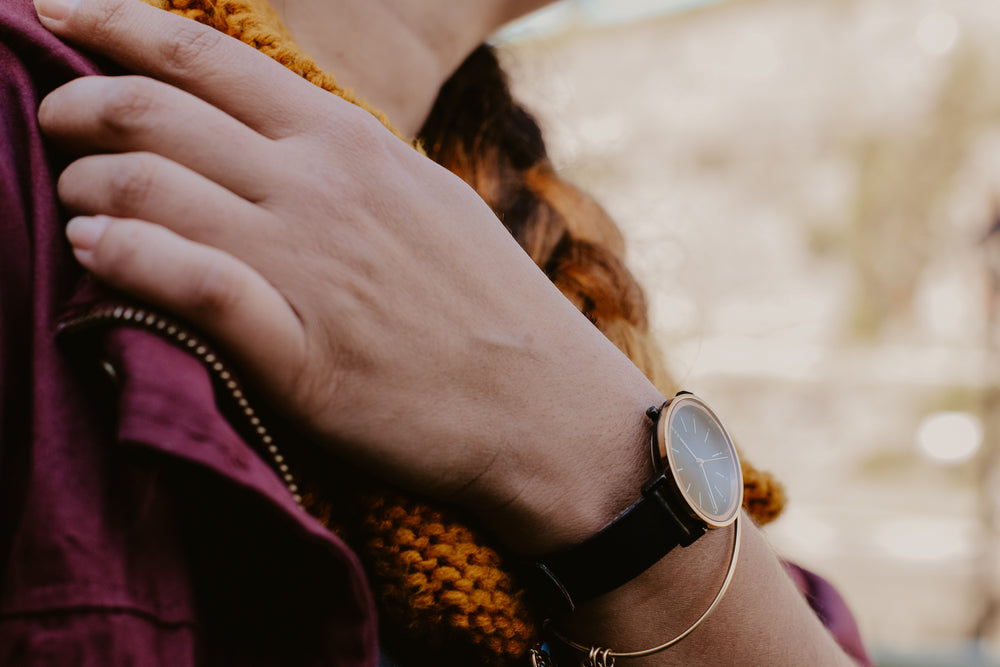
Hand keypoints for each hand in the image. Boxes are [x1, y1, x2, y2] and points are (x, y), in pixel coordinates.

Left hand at [36, 0, 661, 552]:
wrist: (544, 407)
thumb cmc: (489, 303)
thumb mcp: (427, 198)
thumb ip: (348, 163)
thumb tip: (278, 141)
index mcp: (350, 143)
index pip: (202, 56)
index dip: (111, 23)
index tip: (54, 11)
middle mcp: (319, 188)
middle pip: (151, 113)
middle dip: (73, 107)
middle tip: (51, 127)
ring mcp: (305, 268)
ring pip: (144, 190)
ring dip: (83, 188)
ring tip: (74, 204)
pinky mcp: (295, 355)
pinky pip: (180, 283)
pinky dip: (119, 258)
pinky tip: (94, 253)